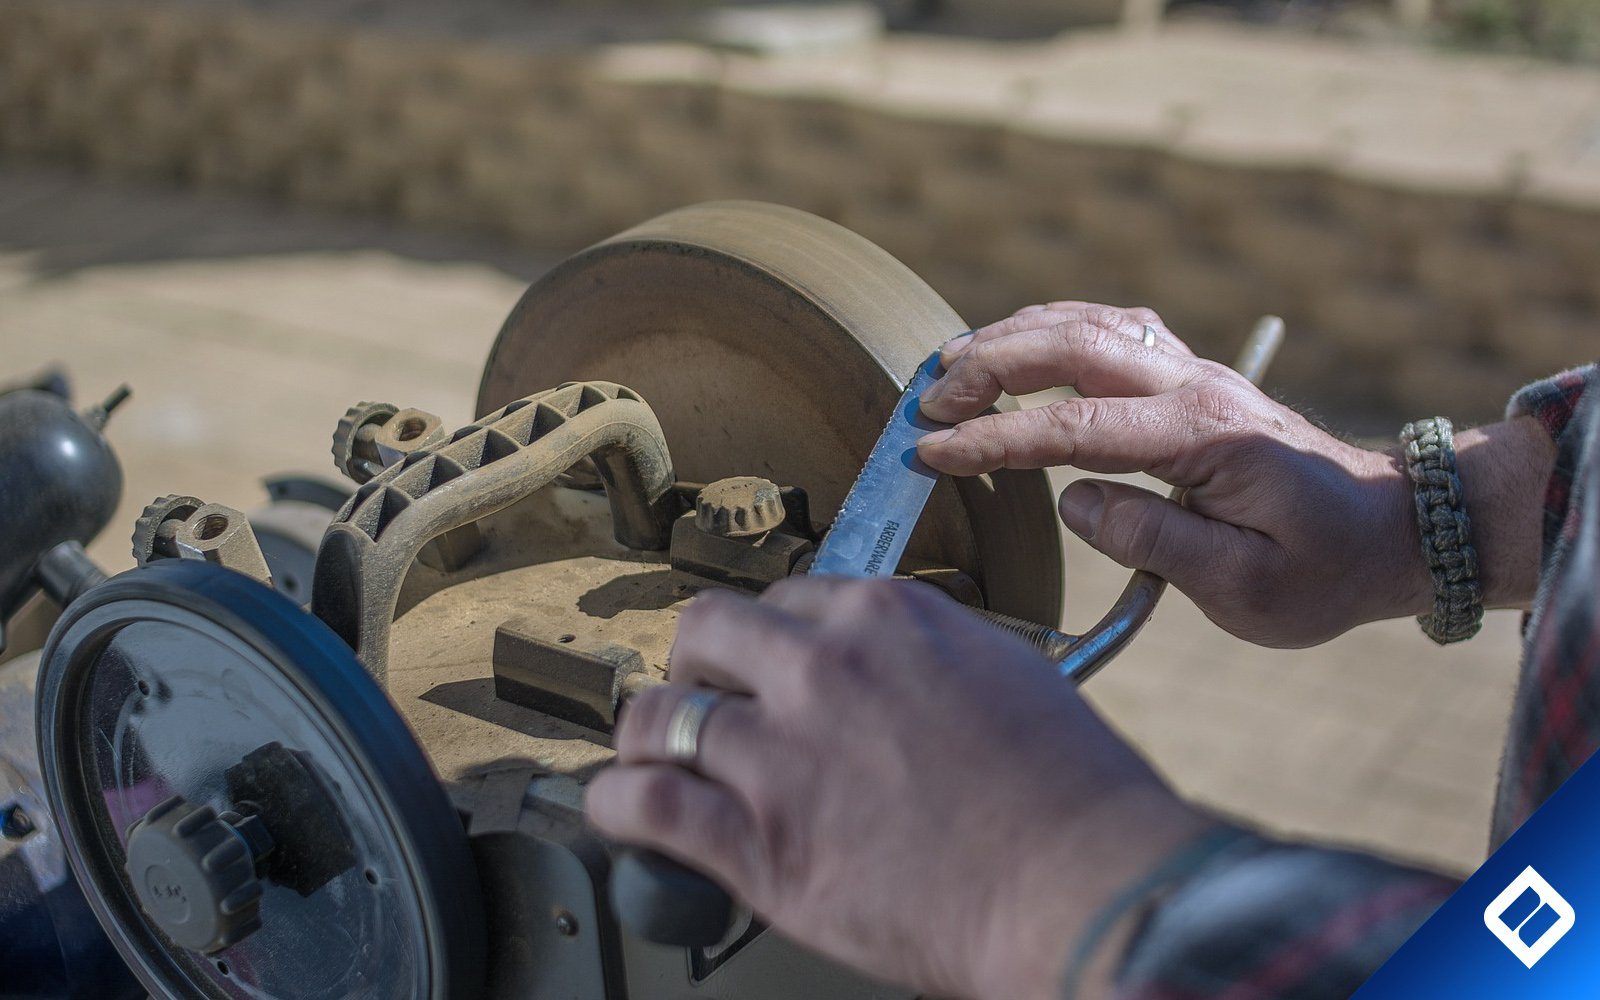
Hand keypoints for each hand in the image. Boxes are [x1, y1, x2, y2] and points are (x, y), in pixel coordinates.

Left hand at [587, 578, 1211, 999]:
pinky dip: (618, 806)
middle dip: (697, 665)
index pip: (786, 598)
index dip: (768, 640)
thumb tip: (891, 677)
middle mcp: (821, 669)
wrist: (1083, 887)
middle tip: (705, 699)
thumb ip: (925, 661)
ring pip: (659, 715)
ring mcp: (782, 753)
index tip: (763, 667)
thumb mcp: (1004, 676)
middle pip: (705, 630)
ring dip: (649, 736)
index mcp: (886, 618)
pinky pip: (645, 804)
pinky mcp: (760, 843)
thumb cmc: (1070, 796)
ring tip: (652, 756)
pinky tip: (622, 812)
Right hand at [915, 302, 1438, 646]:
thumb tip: (1076, 504)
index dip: (995, 439)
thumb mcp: (1250, 588)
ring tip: (949, 363)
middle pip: (1074, 346)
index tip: (932, 454)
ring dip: (1014, 335)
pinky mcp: (1191, 379)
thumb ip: (1158, 544)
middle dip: (989, 365)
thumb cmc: (1323, 570)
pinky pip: (1111, 330)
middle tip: (926, 401)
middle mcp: (1196, 387)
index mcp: (1205, 437)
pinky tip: (1018, 345)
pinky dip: (1053, 328)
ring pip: (1090, 324)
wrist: (1391, 529)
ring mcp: (1195, 374)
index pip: (1075, 429)